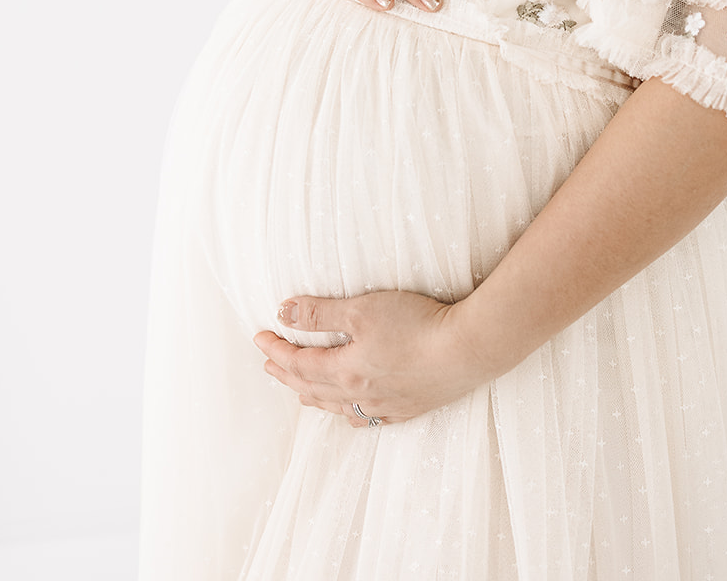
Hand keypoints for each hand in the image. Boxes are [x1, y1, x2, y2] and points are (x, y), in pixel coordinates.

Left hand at [253, 291, 490, 426]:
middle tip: (269, 364)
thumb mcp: (361, 308)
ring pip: (338, 407)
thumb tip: (283, 313)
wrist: (467, 349)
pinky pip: (367, 419)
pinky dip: (349, 414)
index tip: (259, 338)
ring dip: (313, 396)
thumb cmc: (416, 325)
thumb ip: (321, 312)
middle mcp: (360, 395)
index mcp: (344, 371)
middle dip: (287, 374)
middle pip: (313, 388)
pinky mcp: (409, 408)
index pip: (299, 363)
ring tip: (300, 390)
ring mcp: (385, 406)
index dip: (276, 350)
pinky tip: (351, 411)